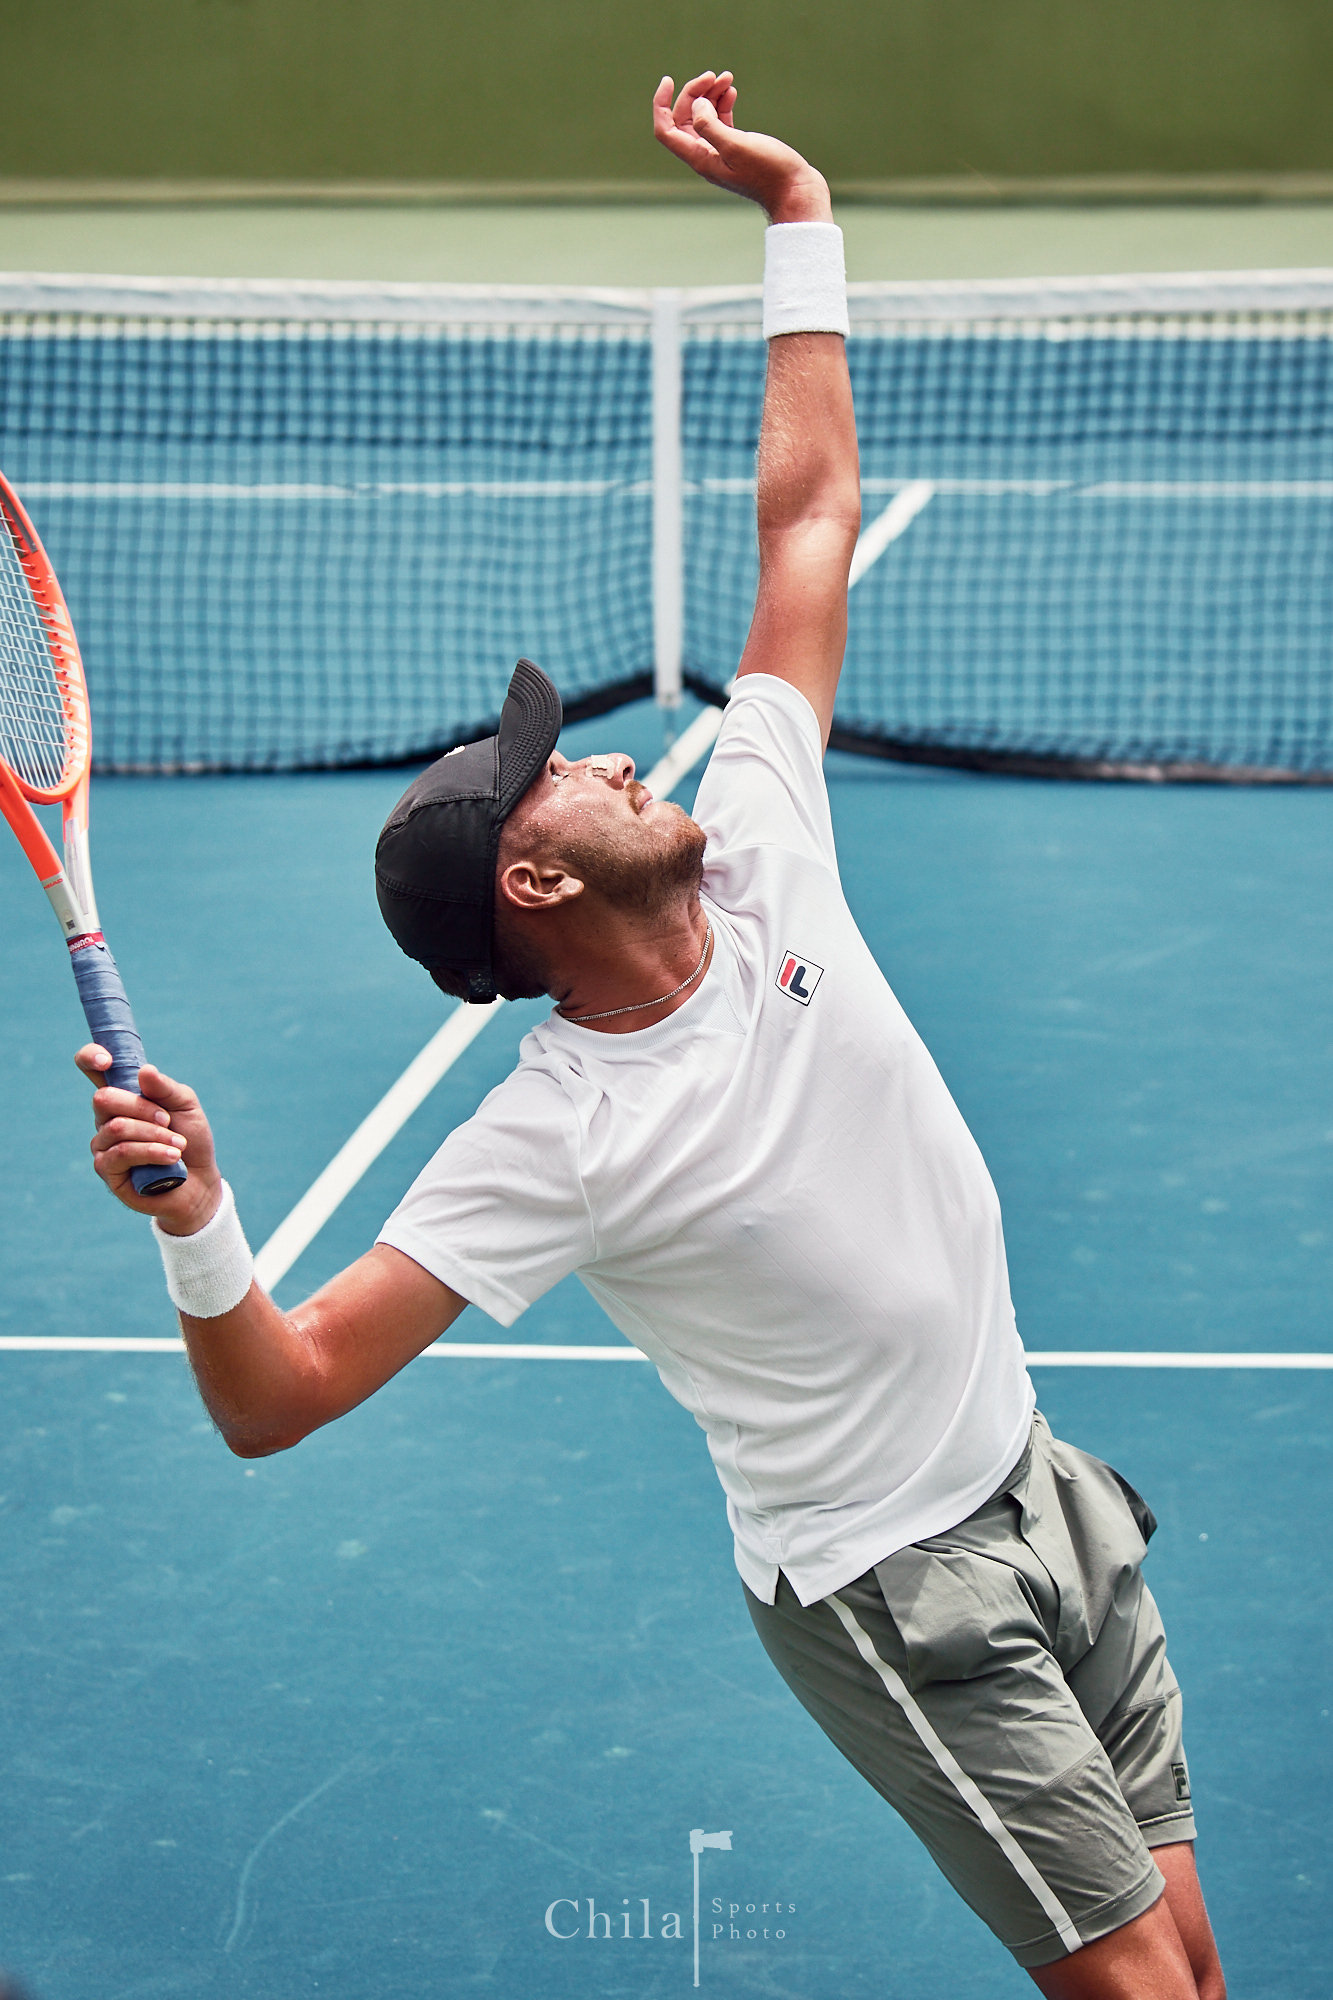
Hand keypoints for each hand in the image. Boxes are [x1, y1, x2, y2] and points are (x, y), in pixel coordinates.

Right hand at [75, 1045, 221, 1233]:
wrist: (199, 1182)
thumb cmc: (190, 1140)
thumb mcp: (186, 1106)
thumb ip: (165, 1088)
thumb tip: (144, 1071)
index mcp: (123, 1097)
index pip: (91, 1069)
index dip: (90, 1058)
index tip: (106, 1060)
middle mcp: (106, 1118)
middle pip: (105, 1098)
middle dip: (143, 1108)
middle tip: (169, 1121)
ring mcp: (103, 1145)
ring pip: (117, 1127)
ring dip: (154, 1135)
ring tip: (178, 1146)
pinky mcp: (107, 1170)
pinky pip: (122, 1153)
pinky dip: (151, 1152)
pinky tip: (171, 1158)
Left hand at [652, 73, 831, 223]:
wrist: (794, 191)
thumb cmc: (768, 172)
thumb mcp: (736, 146)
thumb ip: (710, 125)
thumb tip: (696, 105)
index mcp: (700, 158)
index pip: (666, 131)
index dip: (661, 105)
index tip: (668, 80)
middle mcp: (705, 157)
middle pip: (685, 119)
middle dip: (695, 93)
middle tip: (713, 75)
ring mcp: (721, 153)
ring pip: (704, 117)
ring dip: (711, 94)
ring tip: (726, 77)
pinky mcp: (736, 149)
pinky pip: (720, 122)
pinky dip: (722, 104)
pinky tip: (732, 91)